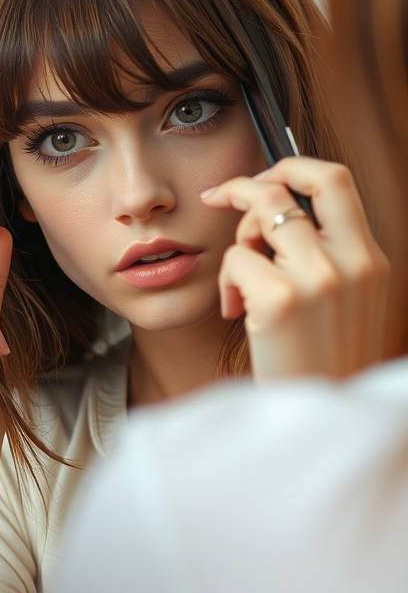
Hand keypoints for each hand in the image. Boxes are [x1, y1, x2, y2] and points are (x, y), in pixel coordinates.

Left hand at [202, 158, 388, 380]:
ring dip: (237, 241)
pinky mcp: (283, 301)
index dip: (292, 168)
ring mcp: (320, 279)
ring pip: (261, 214)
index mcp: (371, 261)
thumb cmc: (319, 365)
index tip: (261, 182)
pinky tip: (236, 312)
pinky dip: (226, 281)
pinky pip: (236, 258)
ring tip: (240, 282)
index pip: (336, 181)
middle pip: (301, 179)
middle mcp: (354, 262)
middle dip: (252, 180)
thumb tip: (272, 211)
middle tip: (221, 197)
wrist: (321, 424)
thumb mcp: (343, 304)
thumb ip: (325, 257)